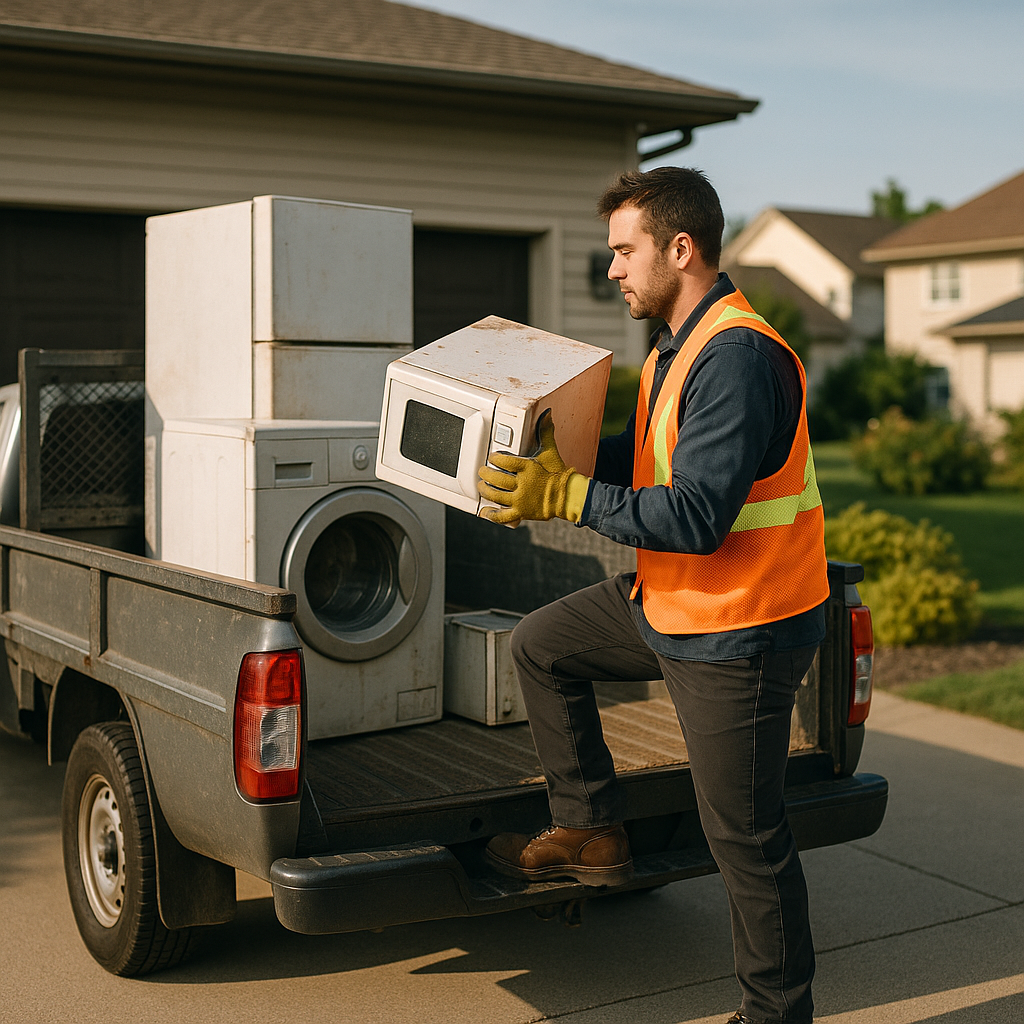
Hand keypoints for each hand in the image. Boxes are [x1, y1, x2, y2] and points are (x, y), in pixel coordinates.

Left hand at [477, 411, 590, 525]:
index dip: (495, 459)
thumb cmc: (558, 473)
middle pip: (497, 479)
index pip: (504, 461)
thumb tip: (546, 413)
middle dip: (486, 474)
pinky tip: (484, 511)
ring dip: (485, 490)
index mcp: (528, 467)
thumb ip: (545, 432)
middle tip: (482, 471)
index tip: (492, 457)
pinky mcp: (521, 512)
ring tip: (481, 485)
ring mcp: (521, 499)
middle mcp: (523, 483)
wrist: (568, 496)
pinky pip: (503, 515)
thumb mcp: (550, 451)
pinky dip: (492, 514)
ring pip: (496, 495)